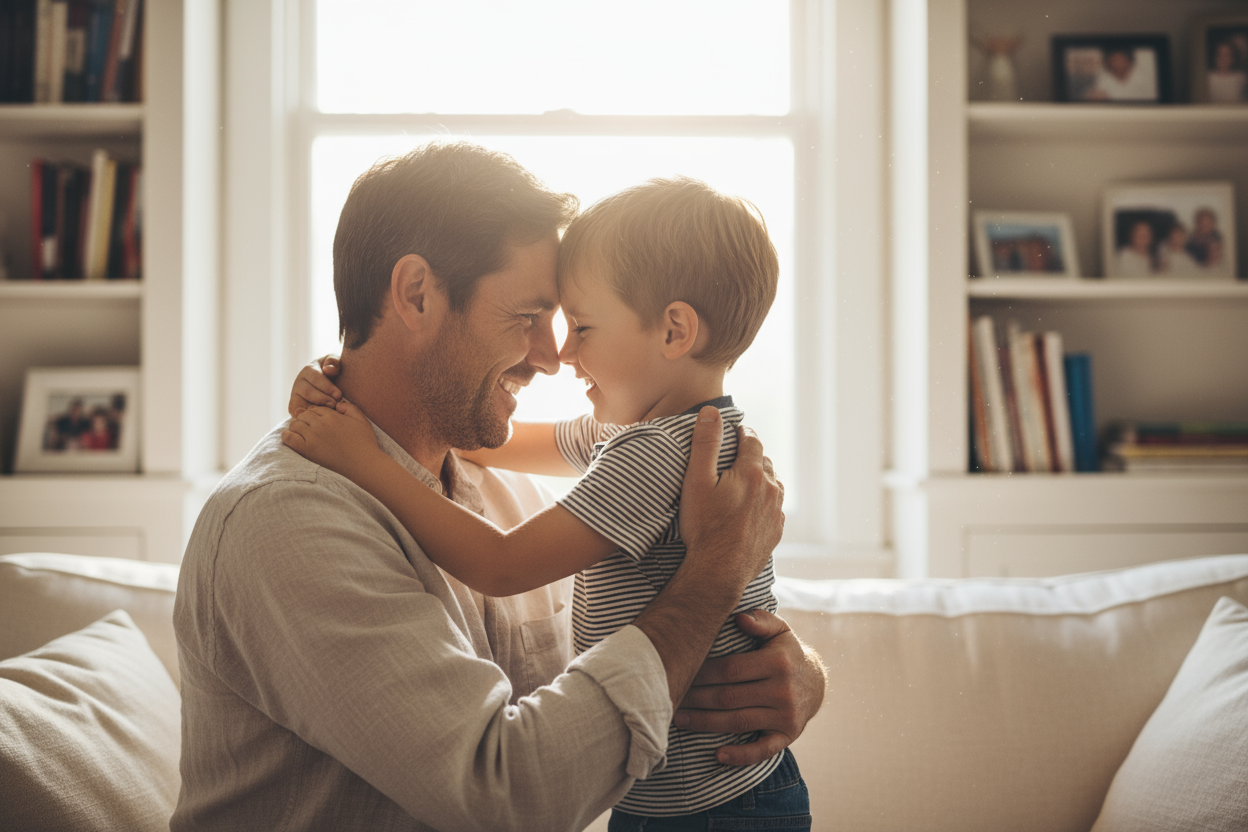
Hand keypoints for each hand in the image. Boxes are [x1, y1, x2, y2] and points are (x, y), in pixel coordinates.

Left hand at [282, 401, 378, 476]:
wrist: (363, 464)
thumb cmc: (365, 443)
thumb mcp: (361, 420)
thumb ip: (349, 407)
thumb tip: (337, 404)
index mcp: (333, 416)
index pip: (316, 409)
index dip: (315, 414)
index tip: (317, 421)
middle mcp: (321, 424)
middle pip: (304, 415)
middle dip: (305, 419)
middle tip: (307, 427)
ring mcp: (313, 437)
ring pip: (295, 424)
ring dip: (296, 427)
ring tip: (300, 433)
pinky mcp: (307, 450)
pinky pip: (289, 438)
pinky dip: (286, 436)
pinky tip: (289, 437)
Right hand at [288, 354, 341, 416]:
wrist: (329, 381)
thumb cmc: (334, 371)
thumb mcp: (335, 362)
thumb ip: (333, 362)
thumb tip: (328, 369)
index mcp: (309, 370)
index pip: (316, 378)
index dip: (327, 387)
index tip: (339, 395)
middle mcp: (300, 382)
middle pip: (307, 391)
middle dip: (322, 399)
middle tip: (334, 405)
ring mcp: (296, 394)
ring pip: (299, 402)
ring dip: (312, 409)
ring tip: (326, 412)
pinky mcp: (295, 405)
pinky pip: (295, 411)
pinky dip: (303, 416)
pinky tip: (315, 419)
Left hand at [675, 609, 826, 765]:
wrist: (816, 682)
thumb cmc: (785, 652)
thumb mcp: (779, 630)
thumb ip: (760, 621)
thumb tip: (738, 618)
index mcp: (778, 662)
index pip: (731, 669)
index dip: (702, 673)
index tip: (681, 671)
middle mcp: (783, 690)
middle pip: (729, 697)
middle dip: (696, 698)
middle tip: (670, 696)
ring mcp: (786, 716)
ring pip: (738, 722)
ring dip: (705, 723)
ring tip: (678, 719)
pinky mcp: (788, 736)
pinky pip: (763, 750)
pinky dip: (741, 755)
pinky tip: (718, 755)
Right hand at [678, 407, 783, 597]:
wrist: (718, 572)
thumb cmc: (704, 527)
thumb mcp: (697, 481)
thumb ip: (705, 444)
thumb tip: (711, 412)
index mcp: (752, 473)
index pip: (752, 440)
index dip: (744, 431)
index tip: (738, 429)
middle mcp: (771, 490)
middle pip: (765, 462)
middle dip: (752, 455)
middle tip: (738, 455)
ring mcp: (776, 512)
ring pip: (774, 484)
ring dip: (762, 478)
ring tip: (746, 480)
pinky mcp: (776, 531)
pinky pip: (774, 508)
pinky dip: (765, 501)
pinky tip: (752, 507)